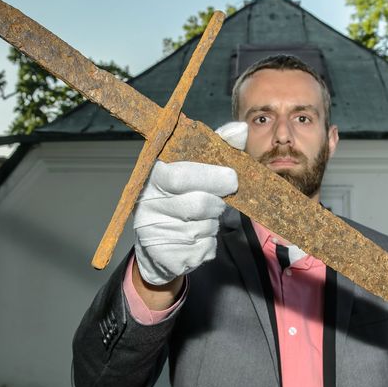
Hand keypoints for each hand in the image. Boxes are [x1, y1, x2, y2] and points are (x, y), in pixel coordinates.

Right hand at [132, 122, 246, 285]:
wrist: (160, 243)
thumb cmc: (183, 195)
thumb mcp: (197, 166)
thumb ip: (219, 146)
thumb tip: (241, 128)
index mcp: (153, 175)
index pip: (180, 175)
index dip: (210, 176)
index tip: (232, 177)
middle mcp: (147, 204)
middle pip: (197, 205)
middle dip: (217, 204)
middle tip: (221, 201)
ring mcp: (154, 233)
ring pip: (202, 228)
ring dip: (212, 224)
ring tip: (202, 218)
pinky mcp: (166, 257)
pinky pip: (203, 250)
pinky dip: (209, 244)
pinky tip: (197, 238)